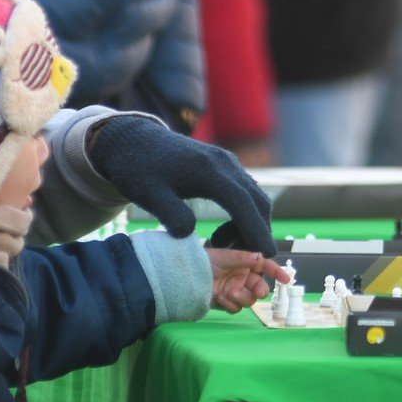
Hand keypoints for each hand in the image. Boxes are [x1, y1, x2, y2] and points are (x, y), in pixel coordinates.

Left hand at [87, 116, 274, 254]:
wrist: (134, 140)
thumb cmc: (138, 169)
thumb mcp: (148, 195)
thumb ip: (171, 214)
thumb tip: (190, 235)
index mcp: (208, 170)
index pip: (242, 203)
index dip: (256, 230)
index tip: (267, 255)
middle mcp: (224, 164)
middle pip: (257, 200)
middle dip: (259, 231)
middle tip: (250, 261)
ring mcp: (227, 163)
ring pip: (254, 197)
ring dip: (251, 224)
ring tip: (225, 247)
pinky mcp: (225, 166)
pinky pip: (245, 192)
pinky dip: (244, 214)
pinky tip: (224, 231)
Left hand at [210, 250, 290, 313]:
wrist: (186, 277)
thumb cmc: (205, 262)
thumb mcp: (224, 256)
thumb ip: (242, 257)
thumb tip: (260, 256)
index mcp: (245, 264)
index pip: (265, 267)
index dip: (277, 272)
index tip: (286, 280)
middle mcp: (242, 278)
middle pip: (260, 288)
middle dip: (260, 291)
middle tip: (257, 292)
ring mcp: (235, 291)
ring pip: (249, 300)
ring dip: (241, 298)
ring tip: (228, 293)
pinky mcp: (226, 302)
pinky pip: (235, 308)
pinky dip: (229, 304)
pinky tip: (219, 298)